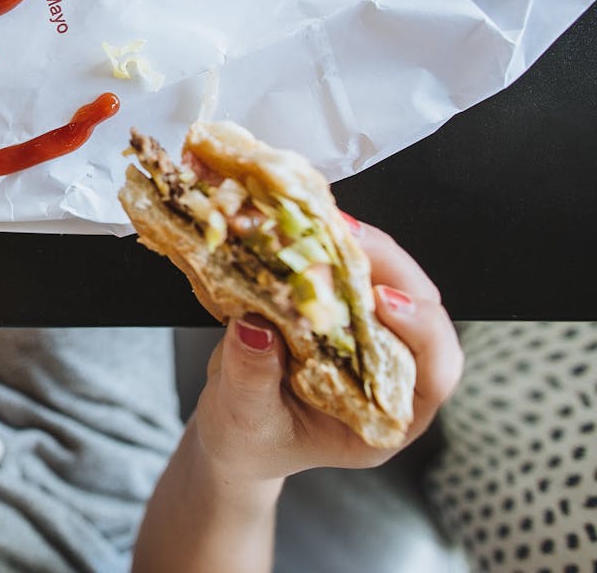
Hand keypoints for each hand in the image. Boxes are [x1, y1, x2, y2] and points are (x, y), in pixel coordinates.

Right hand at [190, 217, 463, 484]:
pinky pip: (351, 271)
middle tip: (349, 238)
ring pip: (391, 281)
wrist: (233, 430)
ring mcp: (369, 336)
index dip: (420, 330)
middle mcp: (392, 374)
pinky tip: (308, 228)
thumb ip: (252, 378)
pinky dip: (332, 246)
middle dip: (390, 268)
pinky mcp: (341, 309)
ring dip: (363, 249)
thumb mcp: (246, 421)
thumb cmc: (250, 441)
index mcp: (388, 418)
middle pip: (420, 311)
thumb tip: (254, 328)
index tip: (383, 301)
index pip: (434, 372)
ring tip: (328, 225)